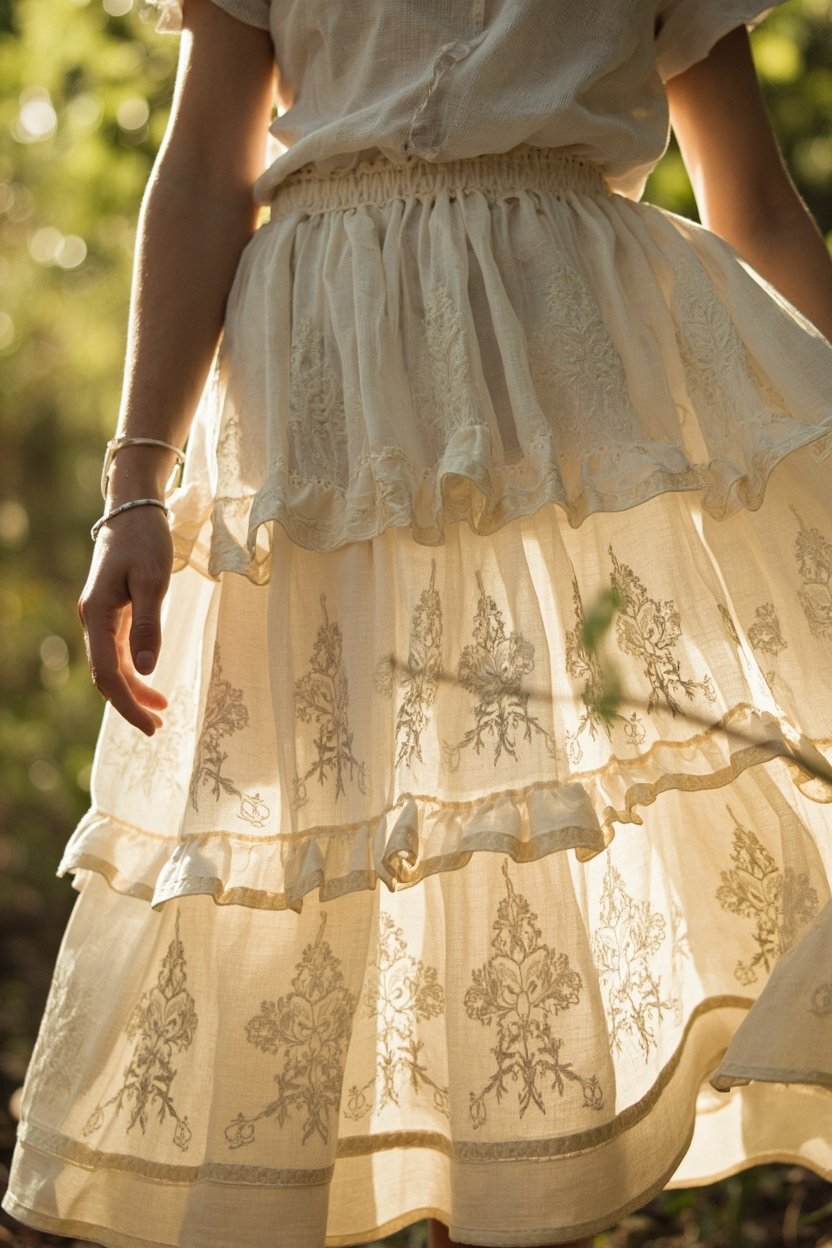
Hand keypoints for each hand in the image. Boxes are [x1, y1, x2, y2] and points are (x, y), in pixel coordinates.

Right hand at [78, 506, 173, 734]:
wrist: (133, 509)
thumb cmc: (145, 540)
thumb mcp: (153, 581)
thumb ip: (149, 625)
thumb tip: (146, 669)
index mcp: (98, 614)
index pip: (108, 674)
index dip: (127, 704)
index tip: (151, 726)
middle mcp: (93, 619)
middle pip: (107, 675)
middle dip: (131, 704)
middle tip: (159, 727)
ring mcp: (101, 615)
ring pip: (112, 665)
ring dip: (134, 689)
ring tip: (161, 710)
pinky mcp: (112, 610)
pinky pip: (117, 650)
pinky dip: (134, 670)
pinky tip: (150, 680)